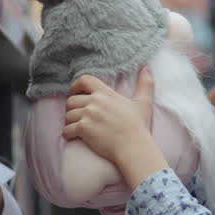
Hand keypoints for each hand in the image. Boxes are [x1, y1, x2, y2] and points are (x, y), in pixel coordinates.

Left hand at [63, 69, 166, 187]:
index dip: (75, 86)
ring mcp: (88, 115)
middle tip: (76, 115)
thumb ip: (145, 84)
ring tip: (75, 126)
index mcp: (105, 93)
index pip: (84, 80)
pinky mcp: (83, 129)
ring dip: (70, 121)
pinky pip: (67, 129)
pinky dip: (67, 134)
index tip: (74, 92)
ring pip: (68, 115)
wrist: (133, 146)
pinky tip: (72, 136)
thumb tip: (147, 68)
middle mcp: (94, 102)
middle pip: (71, 100)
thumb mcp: (143, 102)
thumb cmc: (138, 126)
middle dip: (72, 108)